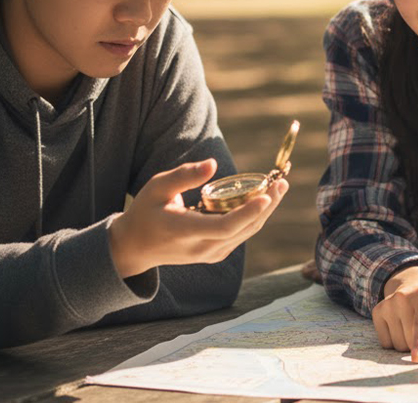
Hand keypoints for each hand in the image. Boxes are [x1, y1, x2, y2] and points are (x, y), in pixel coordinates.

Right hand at [108, 159, 287, 277]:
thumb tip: (213, 164)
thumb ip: (184, 176)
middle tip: (282, 182)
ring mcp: (210, 254)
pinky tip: (265, 199)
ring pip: (247, 233)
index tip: (266, 195)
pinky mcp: (216, 254)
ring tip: (280, 186)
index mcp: (184, 232)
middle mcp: (202, 248)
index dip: (248, 213)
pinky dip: (255, 217)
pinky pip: (242, 235)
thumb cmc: (146, 212)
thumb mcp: (156, 188)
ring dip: (266, 211)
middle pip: (243, 229)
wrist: (136, 248)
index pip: (224, 227)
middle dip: (266, 206)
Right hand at [373, 265, 417, 362]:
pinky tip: (400, 326)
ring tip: (412, 327)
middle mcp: (402, 297)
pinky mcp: (377, 311)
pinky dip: (395, 341)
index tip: (416, 357)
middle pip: (408, 340)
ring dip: (407, 343)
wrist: (414, 283)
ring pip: (397, 344)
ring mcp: (388, 304)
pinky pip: (385, 343)